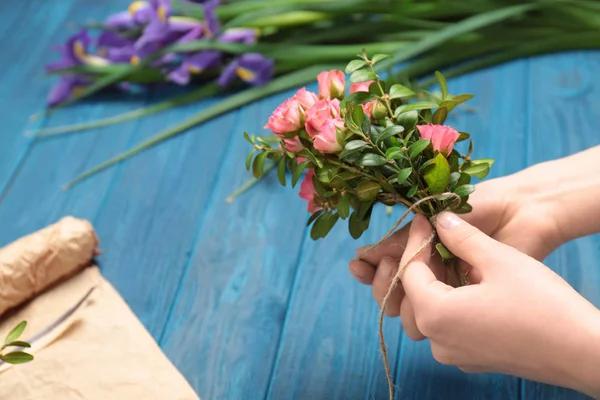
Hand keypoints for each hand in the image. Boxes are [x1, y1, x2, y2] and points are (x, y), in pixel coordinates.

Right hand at [349, 173, 561, 316]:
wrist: (524, 209)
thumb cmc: (479, 204)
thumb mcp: (433, 218)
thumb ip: (402, 240)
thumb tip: (362, 255)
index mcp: (422, 251)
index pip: (387, 269)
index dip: (371, 272)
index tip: (359, 266)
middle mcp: (434, 274)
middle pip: (394, 297)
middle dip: (385, 284)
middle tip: (390, 266)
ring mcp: (453, 291)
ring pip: (414, 315)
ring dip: (405, 298)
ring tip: (407, 273)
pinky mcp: (473, 304)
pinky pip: (444, 319)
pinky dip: (430, 309)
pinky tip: (430, 294)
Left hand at [398, 213, 599, 397]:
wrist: (582, 350)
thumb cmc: (543, 304)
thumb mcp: (499, 259)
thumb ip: (462, 237)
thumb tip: (441, 220)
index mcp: (437, 316)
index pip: (410, 272)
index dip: (417, 240)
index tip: (427, 220)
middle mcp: (438, 341)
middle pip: (414, 295)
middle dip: (421, 263)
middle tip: (435, 236)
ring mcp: (454, 355)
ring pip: (429, 312)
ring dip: (434, 284)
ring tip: (451, 258)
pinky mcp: (472, 359)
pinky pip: (448, 327)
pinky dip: (450, 303)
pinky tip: (469, 284)